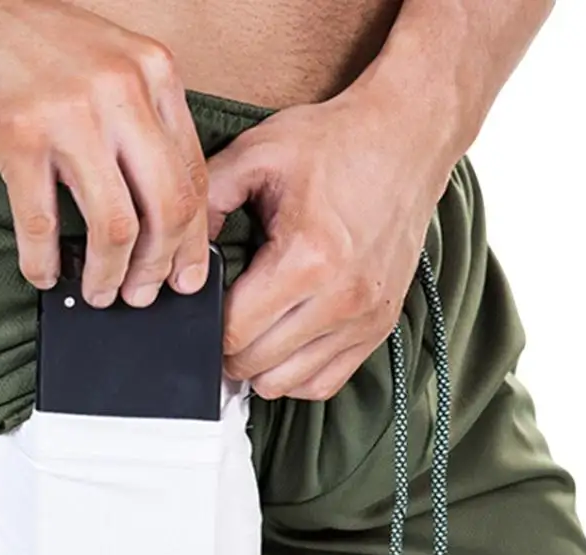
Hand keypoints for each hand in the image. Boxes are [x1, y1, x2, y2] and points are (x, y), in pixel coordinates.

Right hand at [0, 0, 209, 306]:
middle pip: (168, 207)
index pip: (194, 177)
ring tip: (100, 293)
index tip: (185, 273)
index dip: (193, 240)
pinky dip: (45, 261)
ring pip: (115, 225)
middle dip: (160, 266)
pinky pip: (42, 223)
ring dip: (109, 274)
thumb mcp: (109, 66)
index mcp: (154, 73)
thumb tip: (165, 210)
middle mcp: (121, 90)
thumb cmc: (27, 45)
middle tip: (145, 294)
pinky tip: (44, 273)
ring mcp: (70, 113)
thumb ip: (142, 123)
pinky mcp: (18, 136)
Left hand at [206, 87, 452, 399]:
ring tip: (251, 334)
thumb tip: (178, 253)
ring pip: (286, 384)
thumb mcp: (257, 153)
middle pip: (256, 364)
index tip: (205, 305)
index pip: (235, 331)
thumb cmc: (334, 144)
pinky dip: (294, 376)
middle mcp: (340, 299)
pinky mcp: (379, 328)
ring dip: (258, 367)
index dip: (207, 325)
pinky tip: (282, 347)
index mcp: (307, 258)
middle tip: (222, 319)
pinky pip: (323, 384)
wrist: (407, 139)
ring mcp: (364, 319)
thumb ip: (206, 199)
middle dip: (227, 348)